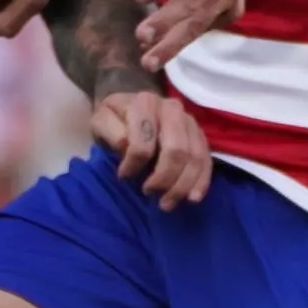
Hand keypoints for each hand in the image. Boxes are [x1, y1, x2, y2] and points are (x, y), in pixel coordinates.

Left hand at [91, 82, 211, 206]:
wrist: (131, 108)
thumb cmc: (115, 119)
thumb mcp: (101, 120)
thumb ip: (110, 131)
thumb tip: (127, 146)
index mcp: (146, 103)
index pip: (144, 141)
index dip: (134, 164)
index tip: (123, 177)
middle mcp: (172, 109)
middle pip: (176, 151)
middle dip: (164, 178)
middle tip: (149, 193)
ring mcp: (190, 122)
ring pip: (194, 158)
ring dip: (182, 186)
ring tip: (166, 203)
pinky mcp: (200, 135)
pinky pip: (206, 160)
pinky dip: (201, 181)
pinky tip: (192, 198)